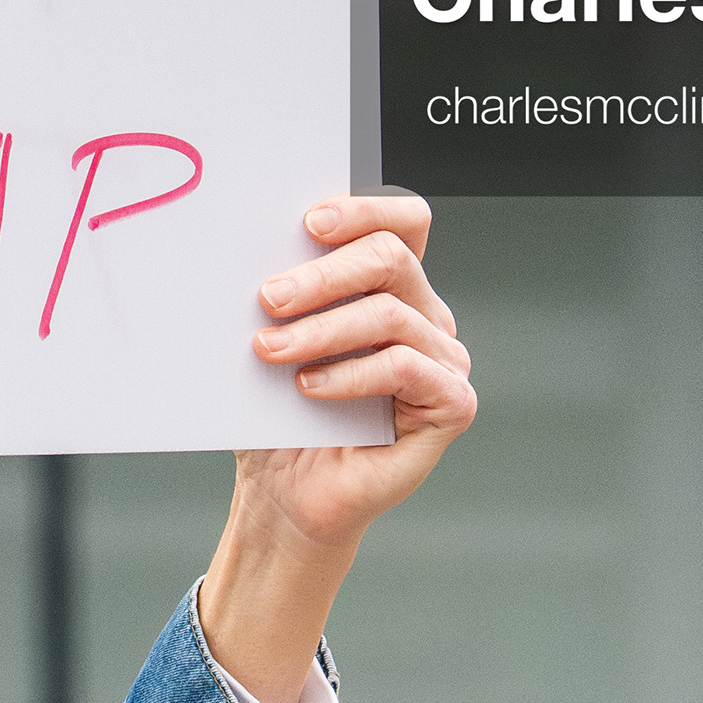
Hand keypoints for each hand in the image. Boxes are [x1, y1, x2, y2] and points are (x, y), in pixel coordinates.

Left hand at [201, 192, 475, 702]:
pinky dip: (350, 373)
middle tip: (268, 298)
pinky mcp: (450, 404)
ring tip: (268, 350)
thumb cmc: (278, 412)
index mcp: (391, 286)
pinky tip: (308, 387)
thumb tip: (251, 244)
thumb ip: (284, 289)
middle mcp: (426, 315)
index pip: (402, 222)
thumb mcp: (275, 336)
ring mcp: (444, 359)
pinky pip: (405, 367)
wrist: (286, 493)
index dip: (363, 210)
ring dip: (320, 330)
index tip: (307, 223)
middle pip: (393, 257)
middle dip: (323, 273)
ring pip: (389, 313)